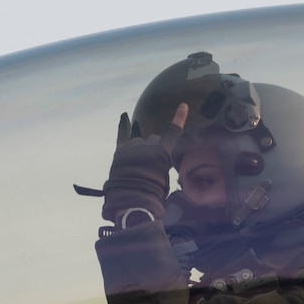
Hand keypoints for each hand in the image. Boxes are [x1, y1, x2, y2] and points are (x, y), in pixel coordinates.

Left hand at [101, 102, 187, 228]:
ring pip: (139, 141)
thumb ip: (162, 165)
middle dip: (153, 149)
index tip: (183, 106)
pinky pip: (122, 134)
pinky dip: (123, 125)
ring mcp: (133, 146)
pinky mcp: (121, 150)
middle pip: (154, 139)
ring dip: (140, 149)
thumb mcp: (164, 178)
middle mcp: (148, 145)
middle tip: (149, 166)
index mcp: (163, 152)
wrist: (130, 197)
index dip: (178, 118)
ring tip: (137, 164)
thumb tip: (157, 162)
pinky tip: (124, 116)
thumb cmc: (151, 192)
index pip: (173, 132)